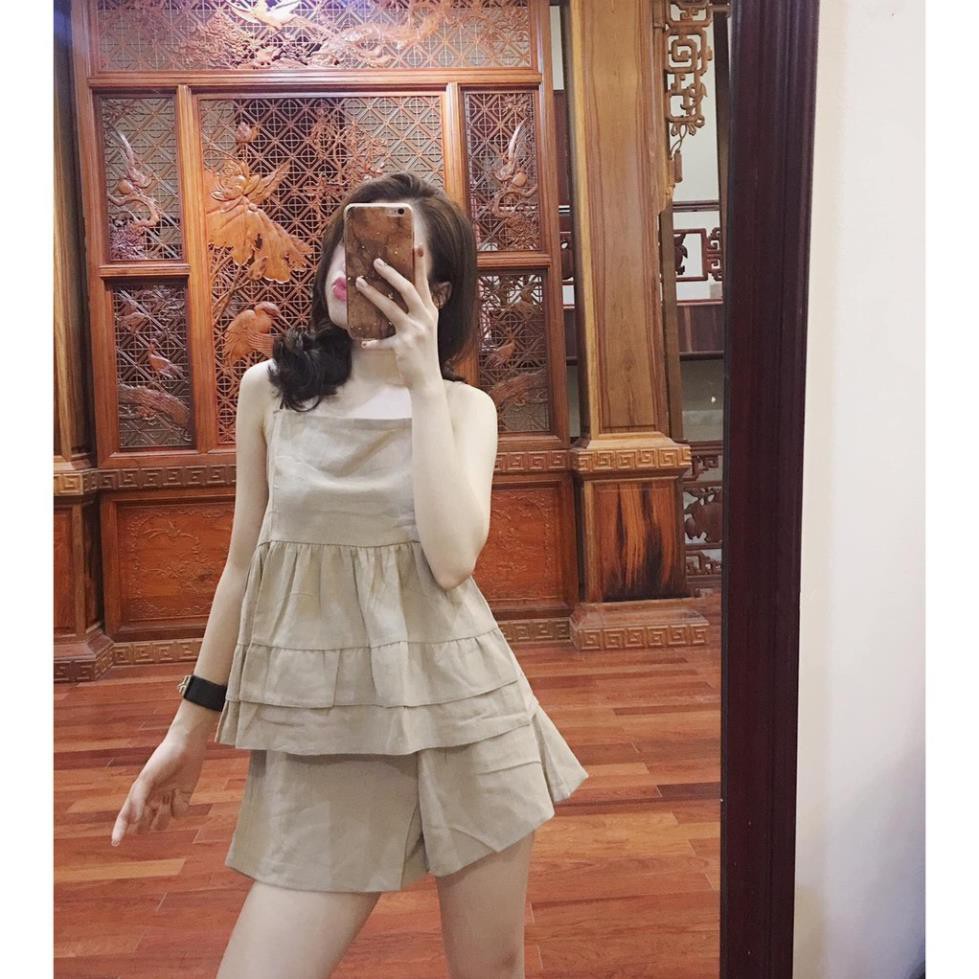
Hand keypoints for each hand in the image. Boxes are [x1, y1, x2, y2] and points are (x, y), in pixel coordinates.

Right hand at [109, 730, 206, 845]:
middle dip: (146, 823)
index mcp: (138, 795)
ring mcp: (167, 802)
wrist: (186, 747)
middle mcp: (152, 801)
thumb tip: (134, 821)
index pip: (125, 817)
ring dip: (163, 815)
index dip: (119, 830)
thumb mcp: (146, 779)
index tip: (115, 843)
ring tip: (167, 796)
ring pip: (161, 824)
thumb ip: (138, 800)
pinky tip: (178, 791)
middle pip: (143, 827)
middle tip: (151, 807)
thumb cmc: (162, 760)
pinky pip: (179, 814)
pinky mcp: (183, 800)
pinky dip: (178, 806)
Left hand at [354, 244, 443, 390]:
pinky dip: (373, 342)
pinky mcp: (403, 346)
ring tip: (359, 283)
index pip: (424, 283)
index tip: (416, 246)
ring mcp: (414, 332)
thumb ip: (419, 311)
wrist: (427, 379)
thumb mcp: (426, 328)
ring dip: (373, 294)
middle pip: (407, 290)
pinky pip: (383, 341)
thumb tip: (404, 293)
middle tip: (376, 261)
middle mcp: (425, 319)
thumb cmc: (424, 352)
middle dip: (391, 274)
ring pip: (391, 308)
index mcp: (430, 312)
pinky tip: (363, 342)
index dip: (420, 264)